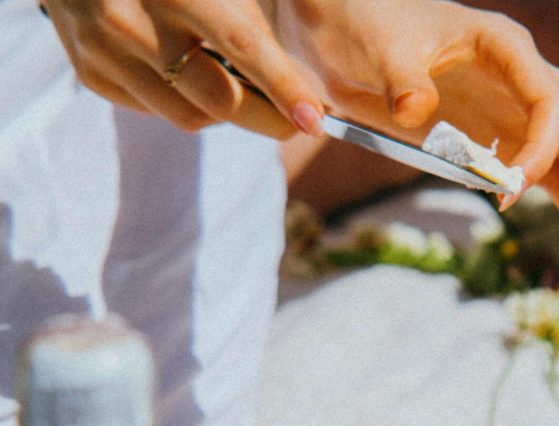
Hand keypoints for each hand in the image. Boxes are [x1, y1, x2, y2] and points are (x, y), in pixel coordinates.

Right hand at [39, 0, 323, 138]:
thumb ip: (248, 18)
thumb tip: (297, 82)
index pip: (241, 44)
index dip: (283, 86)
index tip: (314, 120)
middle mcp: (134, 18)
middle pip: (220, 100)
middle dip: (267, 118)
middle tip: (295, 118)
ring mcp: (106, 49)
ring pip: (190, 117)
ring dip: (224, 112)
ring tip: (235, 86)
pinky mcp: (91, 72)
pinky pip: (156, 111)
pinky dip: (183, 101)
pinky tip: (185, 74)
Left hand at [288, 0, 558, 244]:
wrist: (352, 36)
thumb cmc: (371, 29)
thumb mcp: (381, 48)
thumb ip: (400, 78)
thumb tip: (416, 109)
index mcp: (504, 47)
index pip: (549, 98)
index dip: (541, 148)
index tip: (512, 189)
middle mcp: (524, 78)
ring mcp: (519, 111)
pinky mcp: (505, 139)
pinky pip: (551, 170)